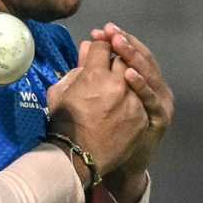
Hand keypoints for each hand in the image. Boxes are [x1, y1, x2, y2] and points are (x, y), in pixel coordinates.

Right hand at [46, 39, 147, 176]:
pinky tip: (127, 99)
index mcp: (94, 75)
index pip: (102, 46)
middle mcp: (117, 83)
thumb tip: (86, 48)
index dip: (100, 45)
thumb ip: (75, 68)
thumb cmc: (63, 123)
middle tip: (110, 62)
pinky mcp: (142, 116)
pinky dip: (135, 94)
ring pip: (136, 77)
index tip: (97, 49)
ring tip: (120, 80)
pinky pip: (142, 97)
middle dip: (116, 56)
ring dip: (128, 75)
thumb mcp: (60, 93)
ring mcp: (133, 100)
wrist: (78, 157)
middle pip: (122, 58)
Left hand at [89, 23, 172, 178]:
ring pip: (149, 74)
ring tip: (119, 44)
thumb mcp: (96, 94)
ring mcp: (159, 101)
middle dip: (126, 43)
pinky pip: (151, 99)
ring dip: (134, 57)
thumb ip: (93, 70)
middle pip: (142, 59)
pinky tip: (128, 73)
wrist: (119, 163)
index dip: (117, 40)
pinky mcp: (160, 117)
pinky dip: (141, 85)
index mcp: (140, 79)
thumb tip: (87, 43)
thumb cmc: (107, 128)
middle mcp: (154, 87)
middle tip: (111, 31)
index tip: (101, 30)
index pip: (131, 52)